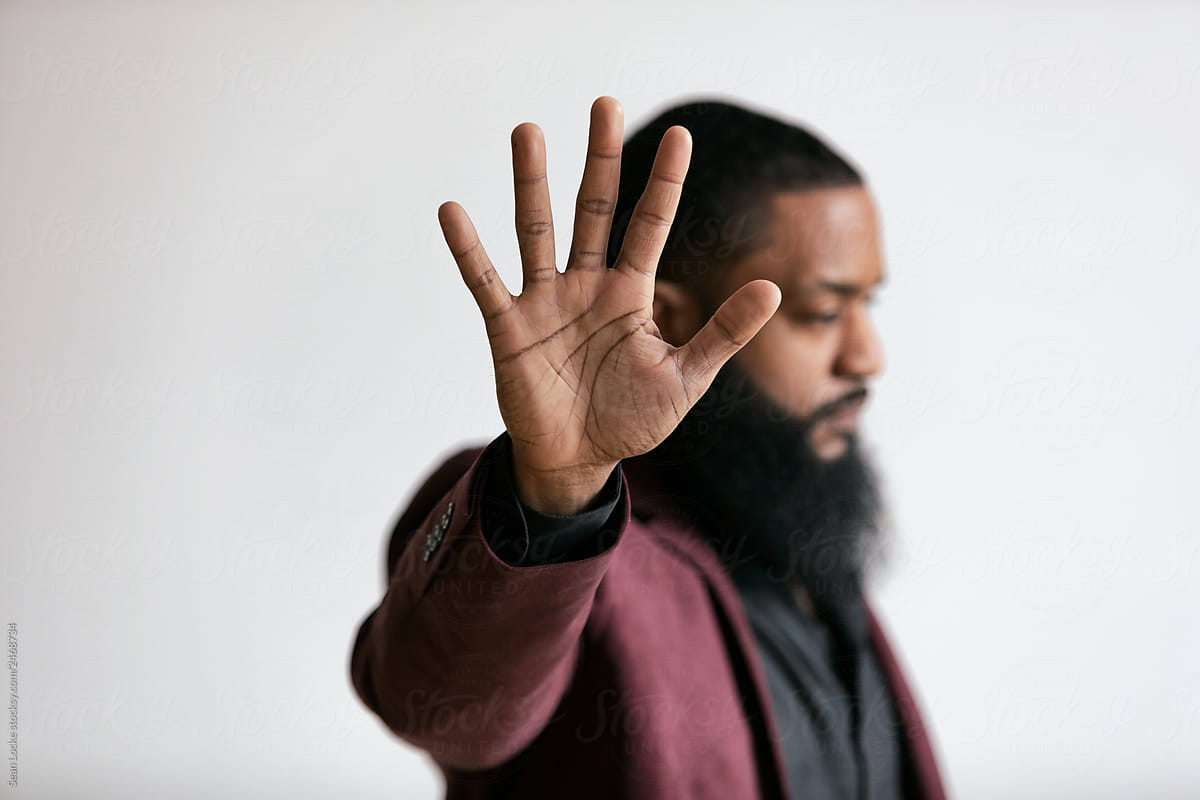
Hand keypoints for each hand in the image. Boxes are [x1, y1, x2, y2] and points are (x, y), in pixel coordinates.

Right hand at [437, 96, 780, 513]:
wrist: (579, 460)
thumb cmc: (632, 419)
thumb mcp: (686, 379)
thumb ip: (723, 334)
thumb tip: (773, 288)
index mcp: (630, 293)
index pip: (650, 225)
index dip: (665, 182)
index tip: (683, 135)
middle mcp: (587, 285)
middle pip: (594, 209)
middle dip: (600, 158)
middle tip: (604, 104)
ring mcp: (546, 301)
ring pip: (538, 230)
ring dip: (532, 182)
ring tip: (528, 131)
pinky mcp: (509, 327)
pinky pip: (486, 281)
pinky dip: (469, 249)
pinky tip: (452, 210)